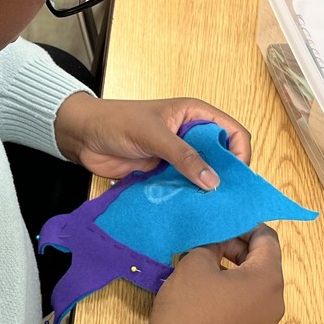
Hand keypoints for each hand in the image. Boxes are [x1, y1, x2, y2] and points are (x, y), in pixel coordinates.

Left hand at [54, 93, 250, 190]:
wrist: (83, 136)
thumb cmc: (117, 122)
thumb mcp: (154, 135)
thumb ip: (184, 156)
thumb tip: (213, 181)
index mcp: (195, 114)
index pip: (233, 132)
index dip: (240, 153)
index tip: (236, 177)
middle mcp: (191, 134)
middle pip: (222, 156)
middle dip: (226, 175)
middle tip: (227, 199)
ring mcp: (178, 155)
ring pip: (204, 174)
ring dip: (206, 189)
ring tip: (211, 208)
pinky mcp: (165, 172)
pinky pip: (185, 186)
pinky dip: (189, 196)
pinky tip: (192, 208)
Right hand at [124, 225, 284, 323]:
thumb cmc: (187, 309)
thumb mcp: (196, 263)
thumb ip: (213, 244)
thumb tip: (219, 242)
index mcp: (268, 280)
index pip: (267, 239)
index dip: (244, 225)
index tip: (220, 222)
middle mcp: (276, 302)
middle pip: (264, 262)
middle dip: (237, 247)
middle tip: (208, 242)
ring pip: (255, 284)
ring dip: (234, 269)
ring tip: (204, 263)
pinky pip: (248, 305)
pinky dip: (233, 291)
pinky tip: (206, 291)